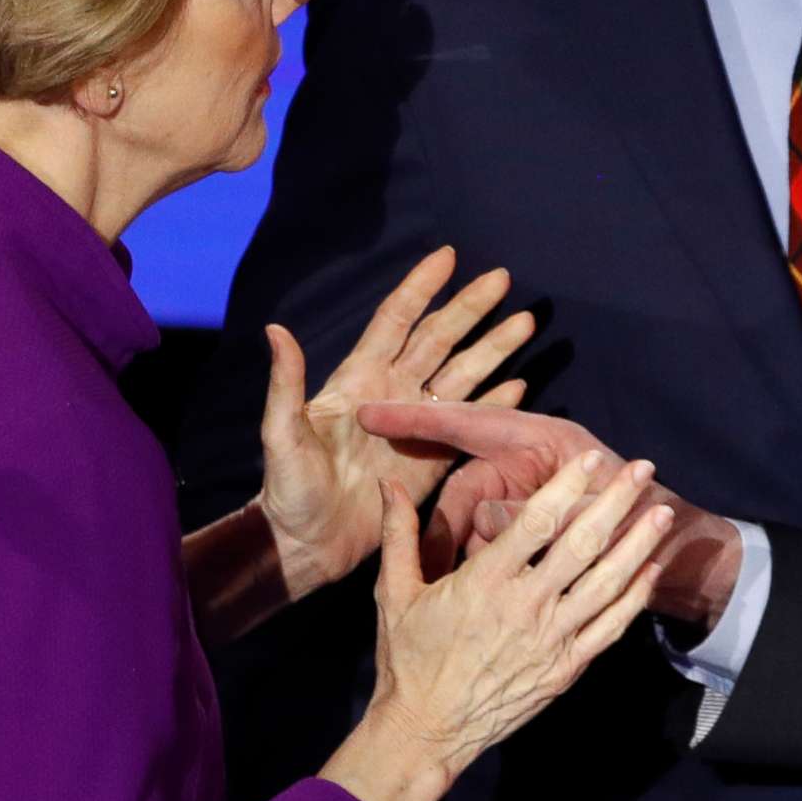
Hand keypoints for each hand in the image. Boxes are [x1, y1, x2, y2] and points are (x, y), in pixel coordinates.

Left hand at [257, 247, 533, 600]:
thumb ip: (286, 385)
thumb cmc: (289, 489)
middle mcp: (394, 392)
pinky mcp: (432, 457)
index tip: (447, 256)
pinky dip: (495, 403)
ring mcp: (417, 424)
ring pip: (464, 374)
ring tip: (526, 322)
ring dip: (494, 348)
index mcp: (360, 380)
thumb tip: (275, 330)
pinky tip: (520, 385)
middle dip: (470, 308)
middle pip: (440, 339)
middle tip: (502, 278)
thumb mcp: (281, 434)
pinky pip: (470, 423)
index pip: (397, 321)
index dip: (421, 288)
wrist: (310, 544)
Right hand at [323, 451, 668, 800]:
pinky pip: (610, 628)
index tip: (590, 459)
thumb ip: (399, 533)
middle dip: (616, 502)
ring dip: (638, 544)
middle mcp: (525, 606)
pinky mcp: (566, 668)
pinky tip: (651, 570)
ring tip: (662, 512)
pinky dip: (635, 598)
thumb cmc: (408, 660)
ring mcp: (551, 639)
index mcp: (484, 582)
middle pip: (582, 544)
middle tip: (643, 469)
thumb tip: (390, 482)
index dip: (567, 486)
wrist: (425, 731)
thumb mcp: (395, 592)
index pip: (535, 521)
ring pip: (606, 584)